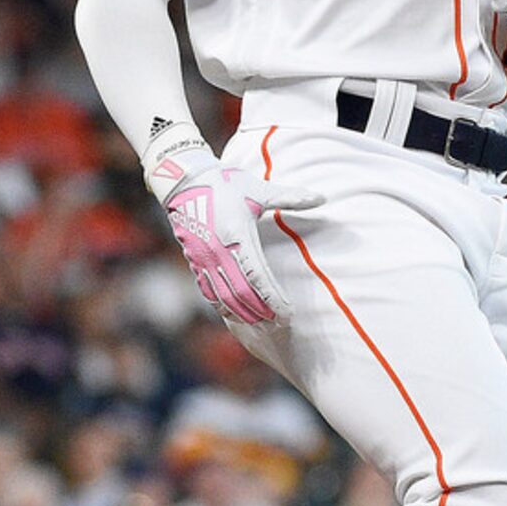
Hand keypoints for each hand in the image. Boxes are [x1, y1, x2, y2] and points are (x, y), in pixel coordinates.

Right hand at [145, 125, 317, 324]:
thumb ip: (290, 197)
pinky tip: (235, 314)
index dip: (273, 298)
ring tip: (261, 324)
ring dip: (243, 313)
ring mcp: (204, 259)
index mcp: (237, 236)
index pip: (259, 276)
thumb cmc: (224, 183)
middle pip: (242, 293)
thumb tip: (322, 197)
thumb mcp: (259, 189)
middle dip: (261, 312)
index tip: (287, 313)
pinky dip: (223, 306)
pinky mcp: (194, 261)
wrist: (184, 180)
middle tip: (279, 324)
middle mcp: (219, 252)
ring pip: (224, 297)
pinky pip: (209, 291)